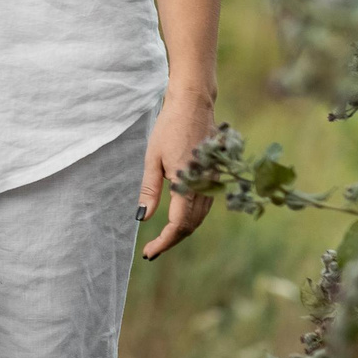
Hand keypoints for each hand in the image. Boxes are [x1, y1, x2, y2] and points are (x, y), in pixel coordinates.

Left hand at [138, 87, 216, 259]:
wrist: (194, 104)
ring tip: (162, 239)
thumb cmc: (169, 127)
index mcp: (188, 182)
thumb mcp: (152, 158)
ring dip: (182, 230)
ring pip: (200, 217)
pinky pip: (205, 205)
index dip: (164, 241)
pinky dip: (191, 217)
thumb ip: (150, 189)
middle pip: (191, 225)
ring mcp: (214, 182)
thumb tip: (143, 218)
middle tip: (152, 250)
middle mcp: (206, 186)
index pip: (178, 224)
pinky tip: (178, 219)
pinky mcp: (215, 176)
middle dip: (172, 240)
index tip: (148, 253)